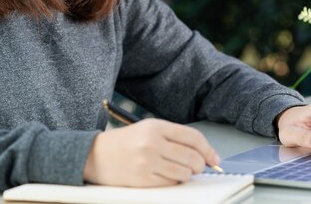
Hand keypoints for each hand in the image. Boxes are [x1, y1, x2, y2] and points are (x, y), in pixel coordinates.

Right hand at [83, 119, 220, 186]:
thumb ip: (175, 138)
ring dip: (187, 175)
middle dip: (200, 165)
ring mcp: (147, 161)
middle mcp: (152, 142)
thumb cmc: (126, 142)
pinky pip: (170, 183)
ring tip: (180, 171)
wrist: (95, 155)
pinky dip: (174, 182)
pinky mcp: (142, 178)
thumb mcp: (149, 129)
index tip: (214, 159)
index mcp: (156, 126)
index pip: (193, 138)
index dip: (208, 150)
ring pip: (184, 173)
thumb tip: (204, 154)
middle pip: (192, 157)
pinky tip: (168, 177)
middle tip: (198, 167)